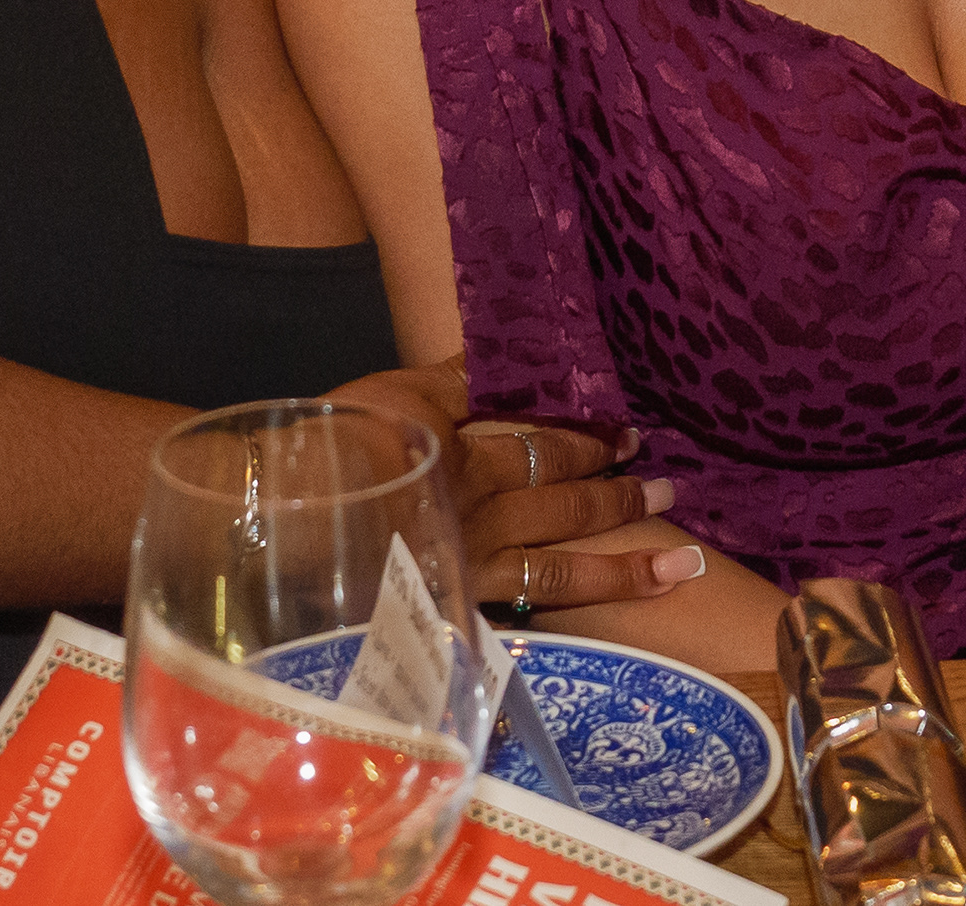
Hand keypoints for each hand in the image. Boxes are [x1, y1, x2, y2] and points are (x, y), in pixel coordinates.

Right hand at [340, 358, 692, 610]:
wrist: (285, 522)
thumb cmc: (331, 448)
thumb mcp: (393, 394)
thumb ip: (454, 379)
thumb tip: (500, 347)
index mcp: (469, 452)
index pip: (543, 441)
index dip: (590, 436)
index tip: (629, 433)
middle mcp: (481, 510)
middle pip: (563, 500)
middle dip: (619, 492)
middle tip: (668, 488)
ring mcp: (471, 564)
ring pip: (560, 567)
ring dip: (625, 564)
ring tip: (681, 566)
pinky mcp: (456, 609)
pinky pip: (524, 612)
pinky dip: (570, 612)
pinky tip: (607, 618)